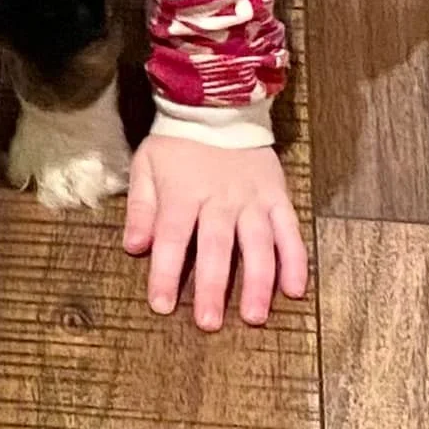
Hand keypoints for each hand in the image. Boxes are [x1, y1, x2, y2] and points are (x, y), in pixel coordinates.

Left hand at [123, 134, 307, 329]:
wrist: (217, 105)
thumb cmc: (176, 143)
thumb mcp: (146, 166)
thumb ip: (141, 208)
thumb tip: (133, 247)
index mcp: (183, 193)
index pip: (171, 237)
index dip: (165, 272)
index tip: (160, 305)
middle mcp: (219, 199)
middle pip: (215, 247)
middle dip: (212, 287)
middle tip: (209, 323)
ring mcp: (252, 199)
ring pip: (258, 244)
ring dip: (257, 282)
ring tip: (255, 317)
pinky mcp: (277, 196)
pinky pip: (290, 231)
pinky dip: (295, 260)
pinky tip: (295, 289)